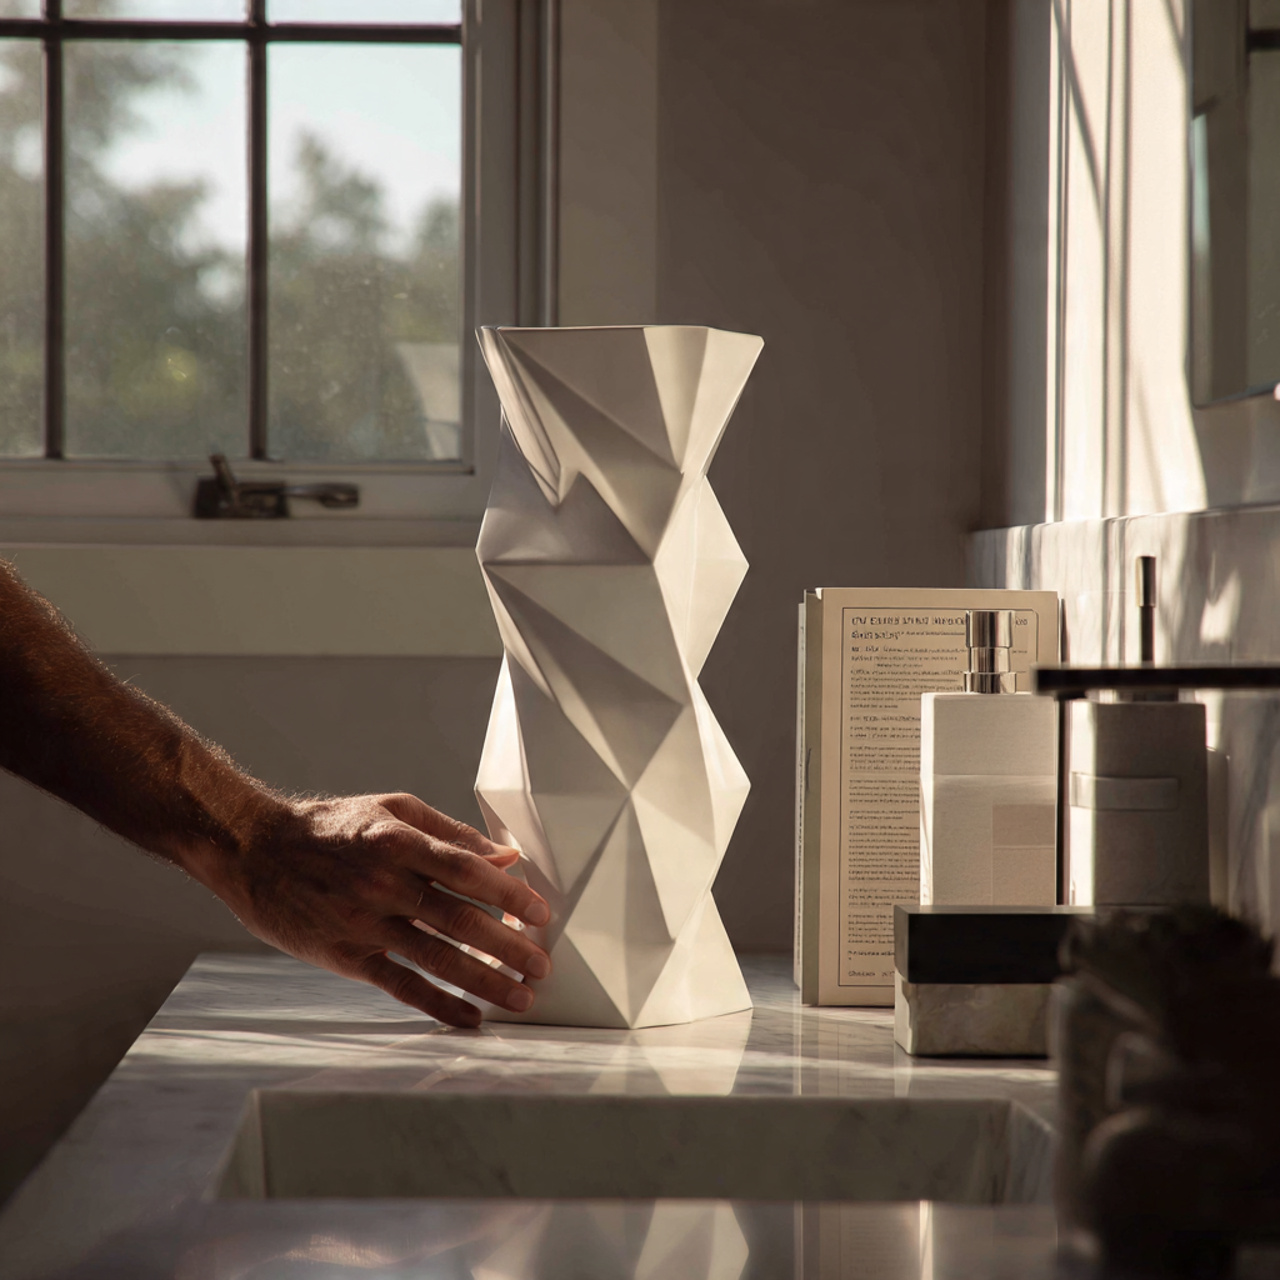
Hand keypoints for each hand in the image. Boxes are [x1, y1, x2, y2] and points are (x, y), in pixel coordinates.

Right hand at [186, 792, 550, 1027]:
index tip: (540, 913)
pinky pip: (401, 985)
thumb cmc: (333, 826)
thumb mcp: (392, 810)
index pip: (468, 870)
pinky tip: (470, 1018)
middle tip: (542, 966)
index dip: (509, 893)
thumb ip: (451, 834)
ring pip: (436, 958)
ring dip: (485, 982)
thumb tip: (506, 855)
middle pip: (460, 920)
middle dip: (508, 946)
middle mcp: (384, 883)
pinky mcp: (346, 956)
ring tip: (521, 997)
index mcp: (399, 840)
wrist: (254, 850)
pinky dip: (439, 1005)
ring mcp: (364, 923)